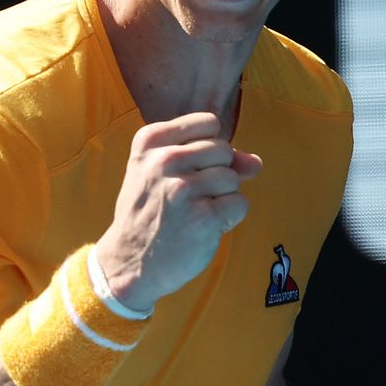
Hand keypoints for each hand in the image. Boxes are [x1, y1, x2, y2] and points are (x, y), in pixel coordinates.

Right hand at [95, 112, 261, 311]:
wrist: (129, 262)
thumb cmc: (151, 213)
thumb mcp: (163, 174)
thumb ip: (211, 158)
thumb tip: (256, 163)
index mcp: (150, 141)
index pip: (208, 123)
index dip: (209, 148)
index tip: (188, 169)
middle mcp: (165, 160)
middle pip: (224, 150)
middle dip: (216, 173)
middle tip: (187, 197)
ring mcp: (184, 189)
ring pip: (233, 177)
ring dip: (222, 197)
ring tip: (193, 213)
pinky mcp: (204, 217)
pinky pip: (240, 203)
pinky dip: (229, 217)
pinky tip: (204, 227)